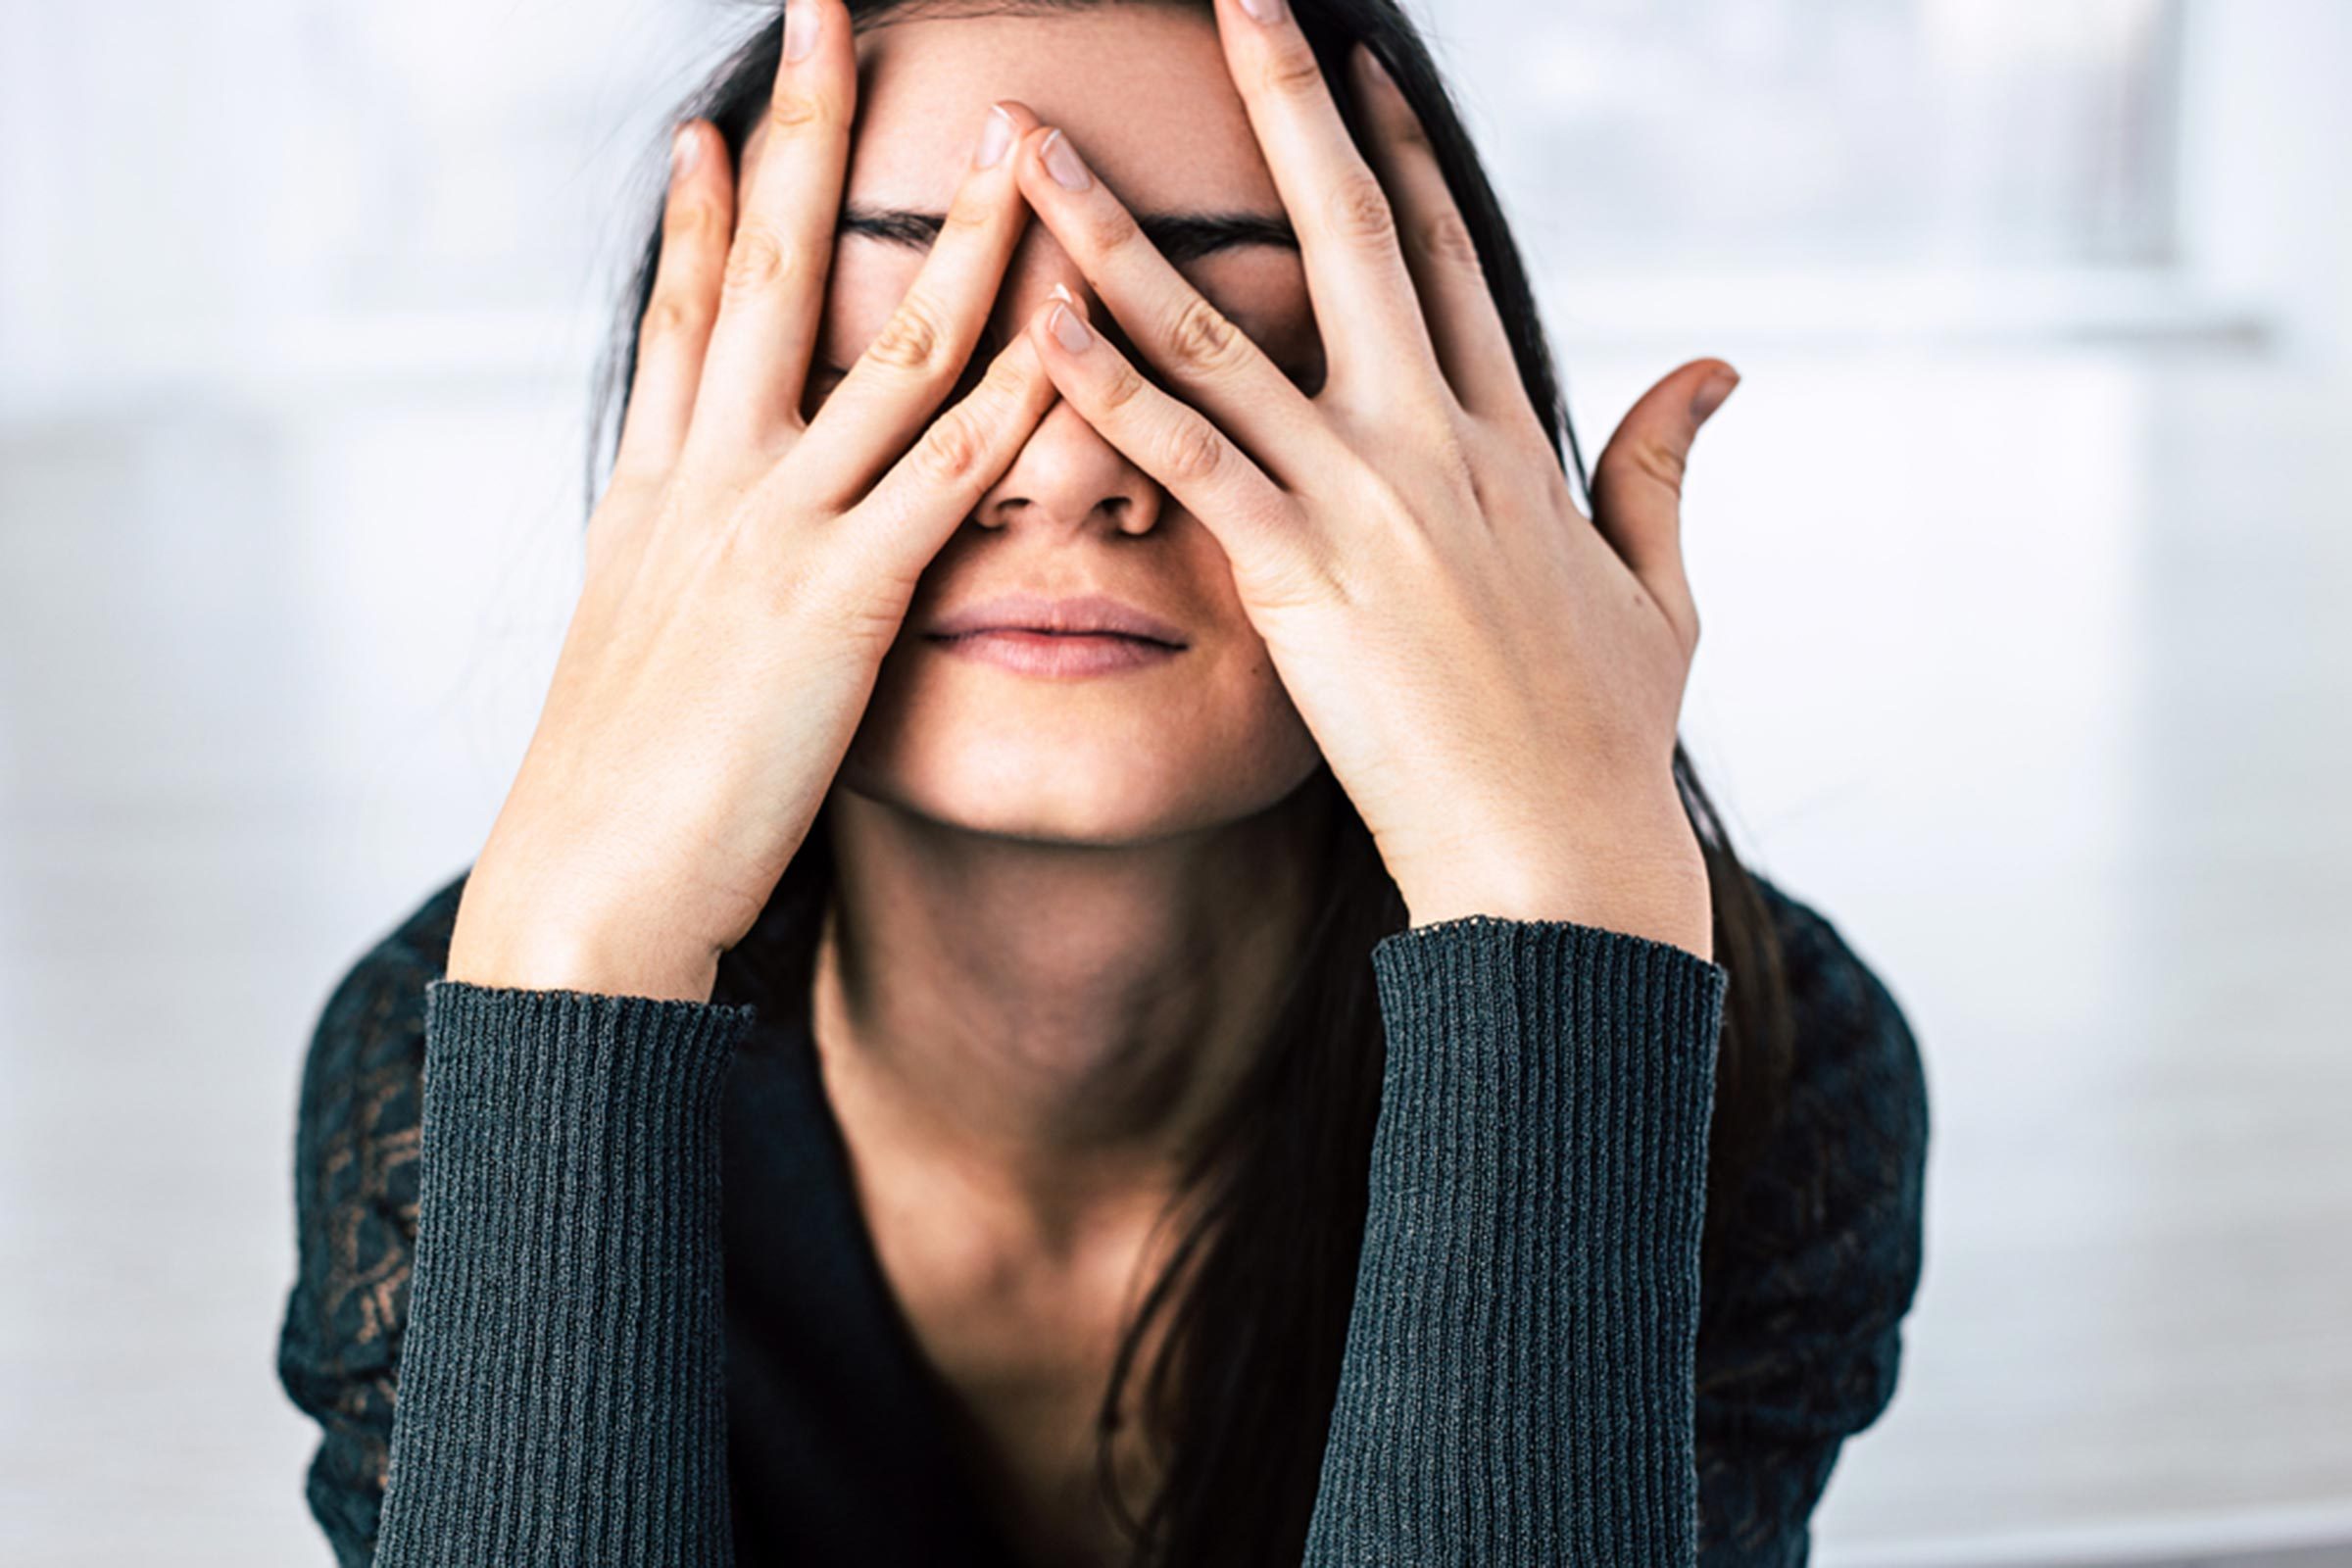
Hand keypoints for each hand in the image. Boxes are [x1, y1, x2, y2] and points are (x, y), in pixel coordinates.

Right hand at [446, 2, 1060, 1000]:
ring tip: (1010, 135)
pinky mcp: (843, 602)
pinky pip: (947, 476)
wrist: (589, 891)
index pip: (684, 318)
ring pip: (883, 349)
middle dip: (803, 138)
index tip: (725, 121)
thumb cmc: (616, 802)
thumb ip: (675, 584)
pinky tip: (1069, 329)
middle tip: (831, 21)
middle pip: (767, 275)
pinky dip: (1015, 398)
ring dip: (959, 236)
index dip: (705, 211)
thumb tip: (688, 564)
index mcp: (654, 495)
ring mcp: (776, 530)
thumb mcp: (633, 660)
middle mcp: (710, 482)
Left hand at [994, 0, 1731, 958]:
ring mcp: (1366, 498)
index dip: (1396, 156)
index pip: (1446, 262)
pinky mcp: (1301, 575)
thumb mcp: (1657, 590)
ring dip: (1121, 233)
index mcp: (1510, 441)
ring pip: (1224, 334)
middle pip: (1347, 239)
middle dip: (1286, 108)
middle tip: (1234, 2)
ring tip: (1040, 147)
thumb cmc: (1602, 743)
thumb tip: (1718, 366)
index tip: (1355, 68)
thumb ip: (1663, 467)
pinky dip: (1110, 391)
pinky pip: (1190, 461)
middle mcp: (1434, 440)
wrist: (1565, 857)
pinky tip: (1038, 324)